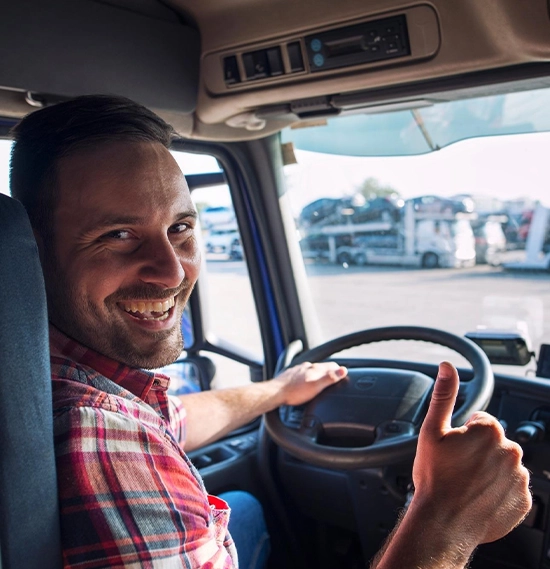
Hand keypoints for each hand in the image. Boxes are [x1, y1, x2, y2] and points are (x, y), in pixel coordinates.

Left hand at [273, 361, 346, 405]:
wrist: (275, 393)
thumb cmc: (295, 392)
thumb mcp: (316, 386)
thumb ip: (330, 378)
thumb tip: (343, 370)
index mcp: (314, 369)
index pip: (332, 365)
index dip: (339, 370)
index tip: (343, 374)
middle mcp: (306, 367)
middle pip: (322, 367)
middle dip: (329, 372)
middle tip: (334, 378)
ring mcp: (298, 370)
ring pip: (311, 370)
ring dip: (317, 374)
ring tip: (321, 381)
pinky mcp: (291, 375)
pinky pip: (302, 374)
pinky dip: (307, 378)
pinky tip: (305, 383)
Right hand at [412, 361, 531, 545]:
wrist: (443, 522)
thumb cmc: (435, 477)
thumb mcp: (432, 430)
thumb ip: (444, 395)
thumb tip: (447, 366)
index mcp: (490, 430)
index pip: (481, 421)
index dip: (463, 434)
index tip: (452, 449)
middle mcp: (511, 451)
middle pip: (493, 443)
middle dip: (478, 450)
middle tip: (457, 466)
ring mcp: (520, 478)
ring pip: (503, 465)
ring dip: (489, 470)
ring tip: (466, 483)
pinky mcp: (524, 501)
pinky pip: (511, 488)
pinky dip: (498, 491)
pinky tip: (478, 496)